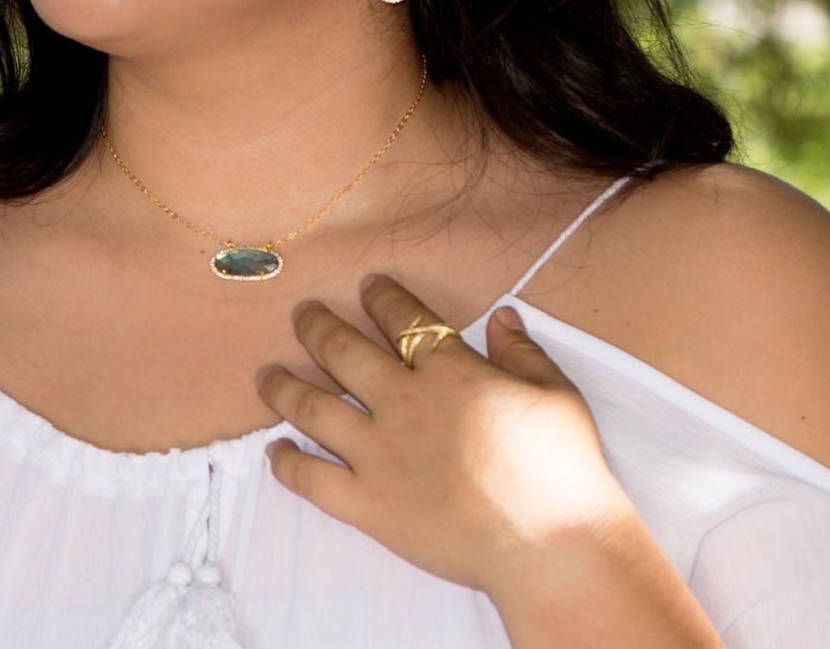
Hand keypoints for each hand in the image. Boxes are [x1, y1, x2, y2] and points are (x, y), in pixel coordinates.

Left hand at [255, 273, 632, 598]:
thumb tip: (502, 316)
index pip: (404, 320)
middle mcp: (405, 403)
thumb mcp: (554, 393)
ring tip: (267, 374)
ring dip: (286, 387)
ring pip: (315, 408)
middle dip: (318, 327)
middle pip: (345, 352)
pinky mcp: (370, 505)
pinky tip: (275, 451)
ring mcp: (381, 454)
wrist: (550, 545)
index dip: (382, 297)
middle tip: (301, 314)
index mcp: (450, 371)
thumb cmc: (561, 467)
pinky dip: (288, 464)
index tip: (367, 284)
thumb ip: (521, 352)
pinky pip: (314, 480)